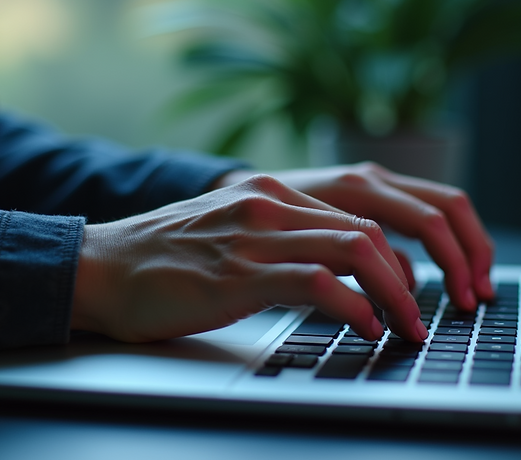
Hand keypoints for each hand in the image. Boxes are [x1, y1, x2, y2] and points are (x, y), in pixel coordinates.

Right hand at [71, 174, 426, 342]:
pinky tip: (366, 327)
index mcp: (271, 193)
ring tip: (407, 327)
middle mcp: (269, 204)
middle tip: (421, 317)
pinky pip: (317, 283)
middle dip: (408, 278)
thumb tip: (339, 275)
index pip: (357, 219)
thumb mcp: (231, 235)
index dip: (395, 260)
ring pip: (354, 250)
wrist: (98, 267)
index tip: (409, 295)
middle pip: (367, 231)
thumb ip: (281, 241)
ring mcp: (255, 237)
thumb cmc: (164, 261)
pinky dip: (354, 306)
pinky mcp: (238, 274)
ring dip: (394, 295)